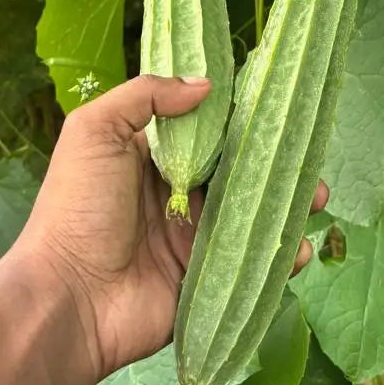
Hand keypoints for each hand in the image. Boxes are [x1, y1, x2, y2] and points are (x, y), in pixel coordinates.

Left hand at [13, 75, 327, 382]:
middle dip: (274, 165)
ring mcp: (192, 242)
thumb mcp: (95, 132)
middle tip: (308, 156)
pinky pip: (251, 265)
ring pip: (251, 218)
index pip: (206, 133)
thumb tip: (205, 85)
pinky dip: (281, 256)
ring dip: (287, 207)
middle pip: (236, 174)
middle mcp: (176, 197)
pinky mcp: (205, 282)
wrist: (67, 299)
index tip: (278, 108)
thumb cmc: (76, 208)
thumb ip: (145, 97)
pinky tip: (302, 248)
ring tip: (317, 198)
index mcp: (151, 160)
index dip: (241, 121)